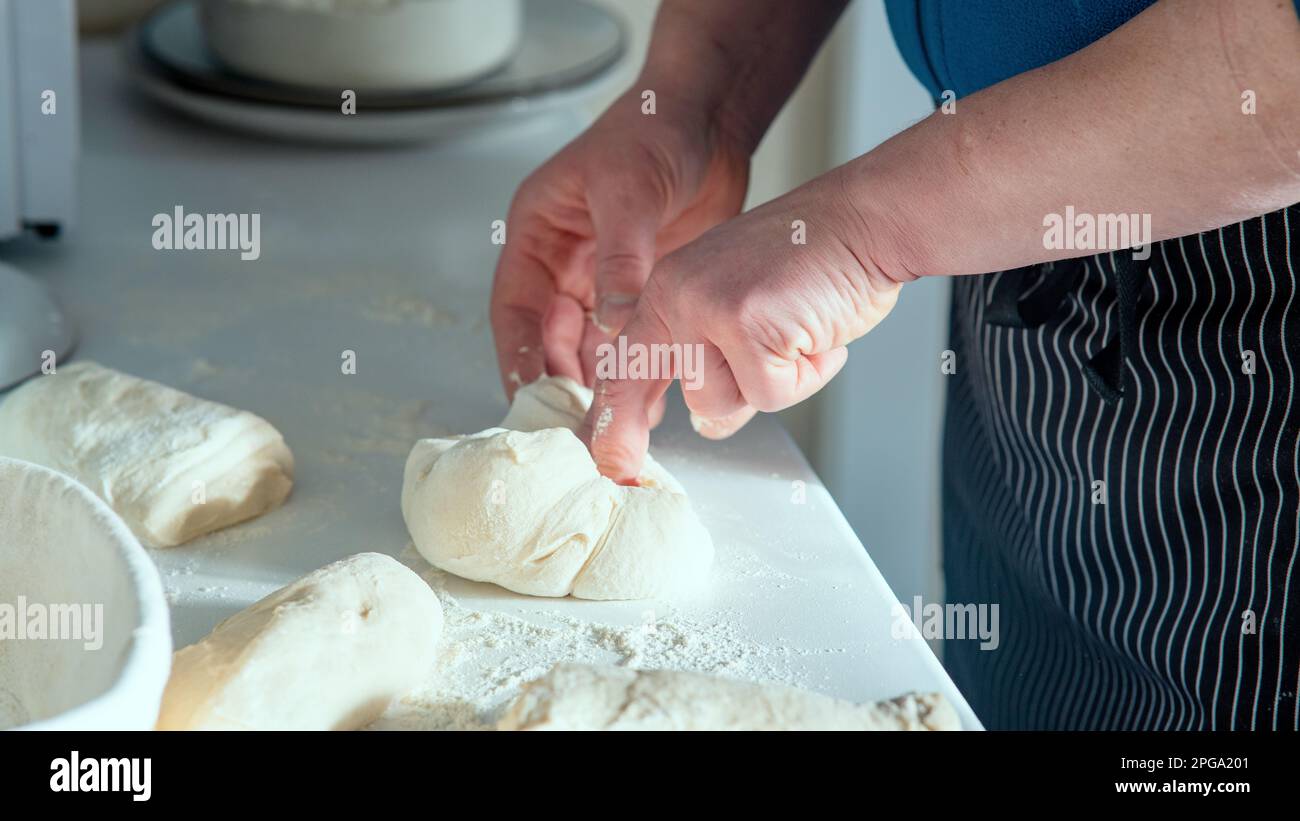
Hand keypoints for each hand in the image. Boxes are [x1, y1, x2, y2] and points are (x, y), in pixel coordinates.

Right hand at [489, 87, 750, 407]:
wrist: (710, 120)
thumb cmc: (654, 130)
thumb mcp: (629, 192)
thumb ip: (621, 260)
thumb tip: (614, 323)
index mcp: (539, 232)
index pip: (515, 308)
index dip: (518, 356)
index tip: (529, 399)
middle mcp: (565, 261)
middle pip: (548, 337)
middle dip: (558, 382)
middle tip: (575, 427)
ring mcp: (603, 278)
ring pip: (588, 345)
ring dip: (597, 384)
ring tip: (608, 426)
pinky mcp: (641, 288)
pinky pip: (629, 340)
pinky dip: (634, 370)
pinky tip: (647, 401)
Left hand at [578, 168, 905, 482]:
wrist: (863, 222)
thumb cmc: (814, 263)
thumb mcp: (742, 304)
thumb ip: (714, 357)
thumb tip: (705, 421)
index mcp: (669, 288)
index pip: (625, 362)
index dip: (611, 417)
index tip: (604, 459)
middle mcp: (677, 295)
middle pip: (651, 390)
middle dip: (638, 434)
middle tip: (625, 468)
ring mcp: (706, 308)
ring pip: (717, 404)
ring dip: (770, 387)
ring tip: (795, 340)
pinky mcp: (745, 325)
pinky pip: (770, 394)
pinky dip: (805, 377)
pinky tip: (818, 336)